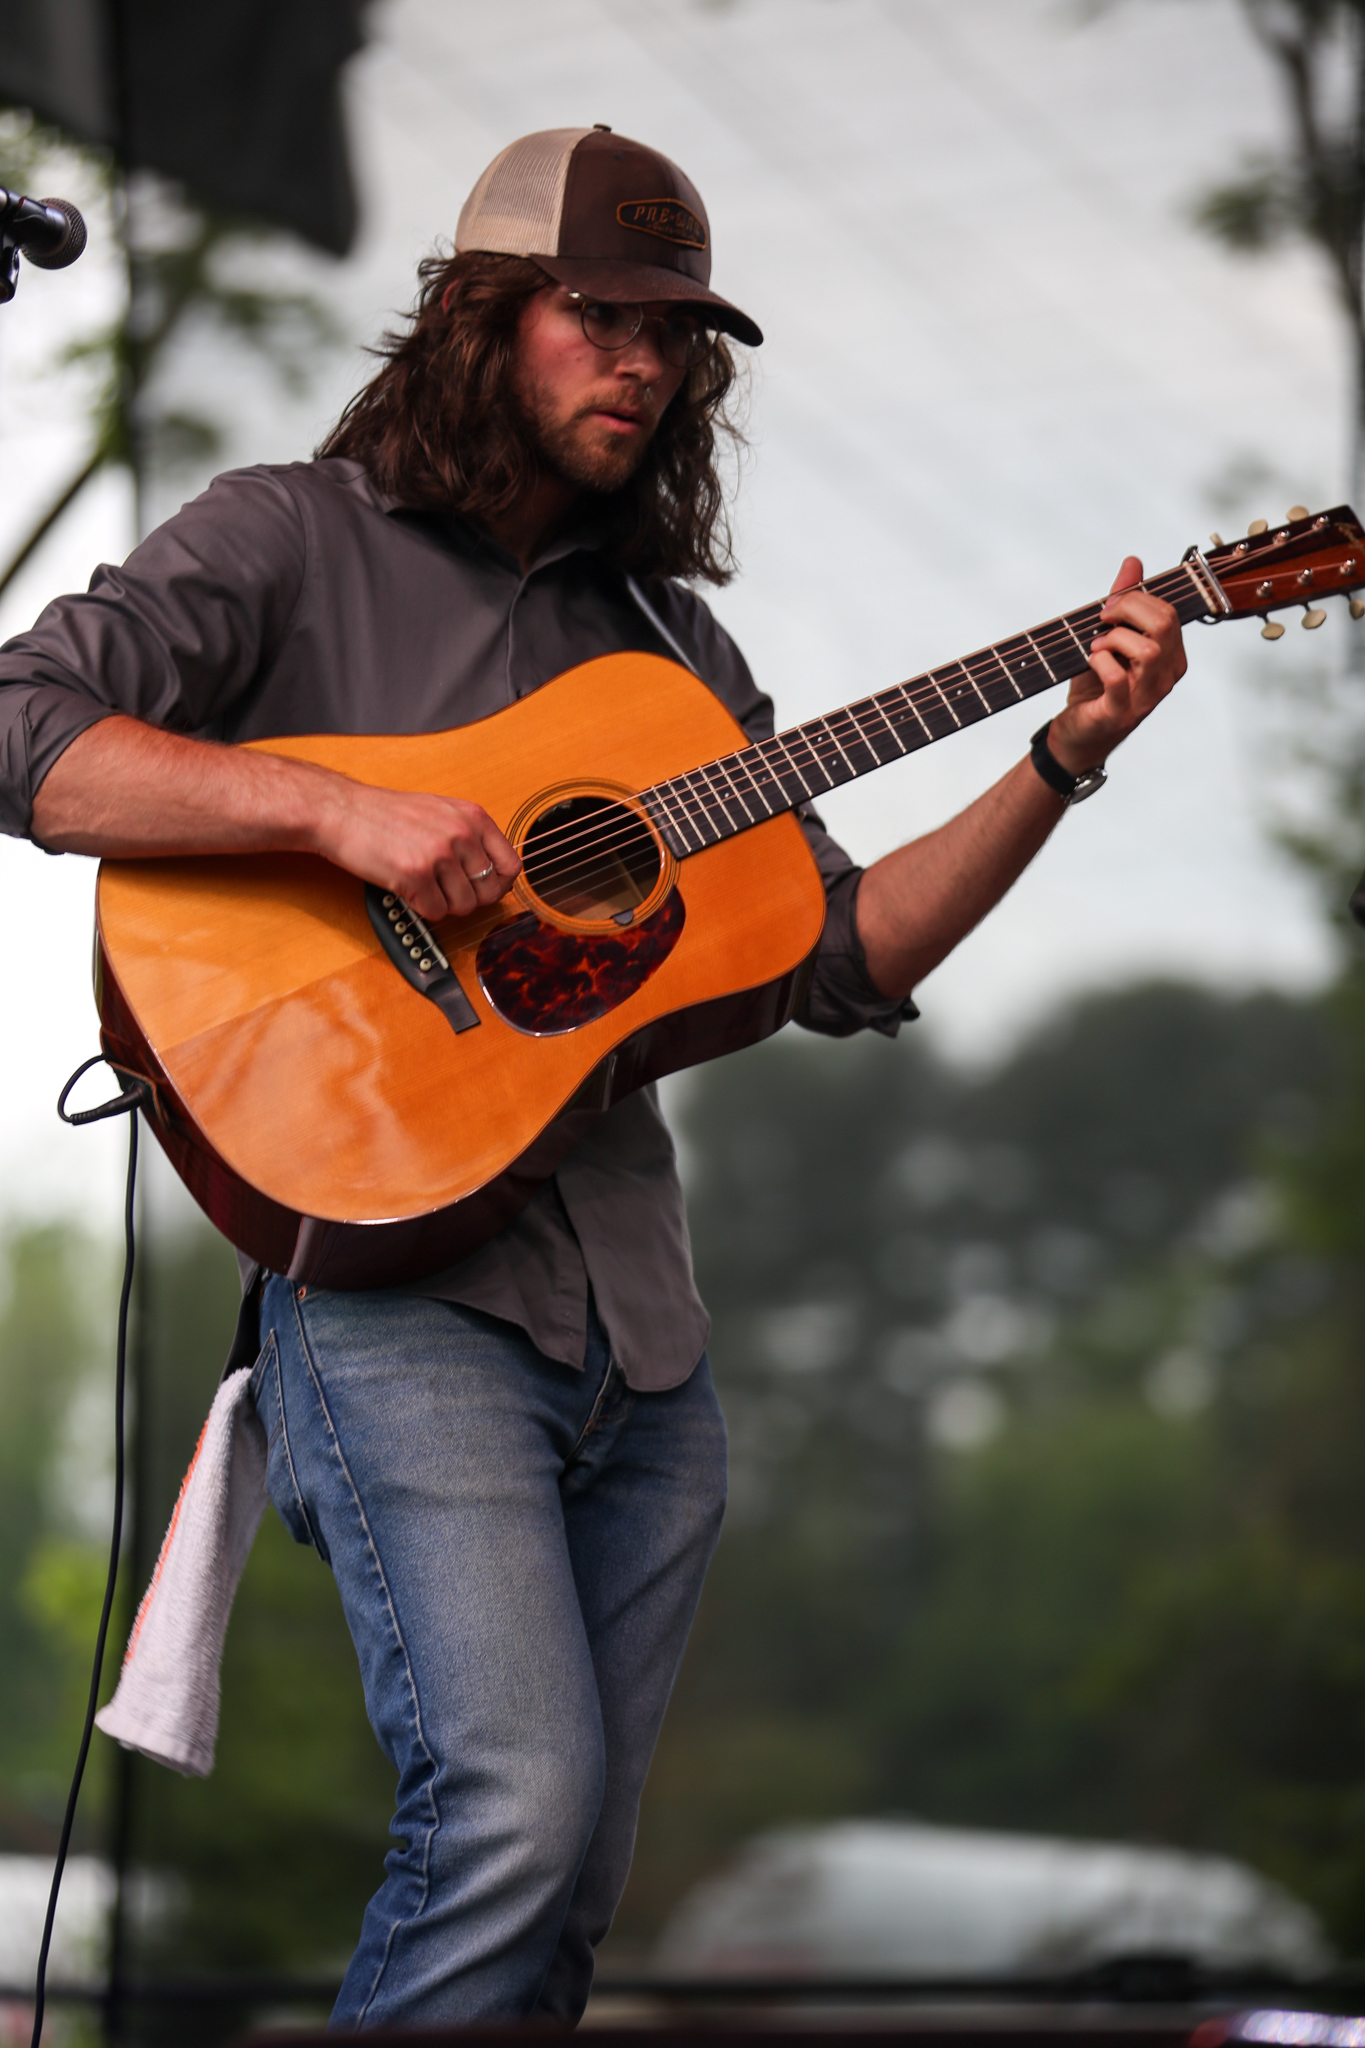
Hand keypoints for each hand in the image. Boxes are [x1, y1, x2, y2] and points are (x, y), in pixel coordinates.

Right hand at [316, 780, 520, 922]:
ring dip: (443, 904)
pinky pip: (436, 912)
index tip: (483, 888)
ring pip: (464, 906)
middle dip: (468, 898)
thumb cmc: (387, 814)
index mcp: (473, 816)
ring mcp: (439, 854)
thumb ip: (471, 836)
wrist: (342, 811)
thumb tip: (498, 873)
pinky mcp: (415, 875)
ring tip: (423, 884)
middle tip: (444, 888)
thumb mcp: (441, 811)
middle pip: (489, 892)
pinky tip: (408, 888)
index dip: (499, 884)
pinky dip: (422, 907)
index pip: (511, 866)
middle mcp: (461, 833)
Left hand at [1047, 556, 1186, 775]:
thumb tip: (1133, 562)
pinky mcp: (1122, 713)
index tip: (1108, 606)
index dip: (1135, 600)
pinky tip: (1090, 661)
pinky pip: (1118, 678)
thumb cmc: (1096, 687)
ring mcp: (1147, 697)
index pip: (1168, 612)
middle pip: (1164, 624)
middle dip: (1127, 610)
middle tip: (1101, 619)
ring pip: (1148, 650)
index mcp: (1171, 656)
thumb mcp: (1108, 638)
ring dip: (1114, 639)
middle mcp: (1166, 676)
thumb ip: (1123, 602)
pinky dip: (1099, 662)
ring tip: (1096, 646)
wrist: (1076, 732)